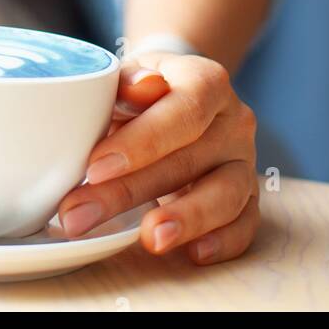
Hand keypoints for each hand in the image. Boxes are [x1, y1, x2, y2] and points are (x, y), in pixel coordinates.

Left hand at [56, 50, 259, 265]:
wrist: (175, 97)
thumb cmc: (144, 90)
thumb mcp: (131, 75)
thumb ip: (130, 83)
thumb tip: (142, 86)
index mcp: (206, 82)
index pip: (184, 110)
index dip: (142, 141)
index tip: (96, 167)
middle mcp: (233, 121)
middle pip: (189, 159)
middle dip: (130, 191)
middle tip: (80, 214)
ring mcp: (244, 161)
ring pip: (224, 196)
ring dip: (184, 221)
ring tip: (149, 240)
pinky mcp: (247, 196)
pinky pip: (244, 224)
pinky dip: (222, 241)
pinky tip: (194, 253)